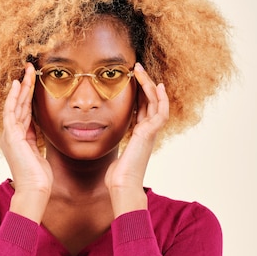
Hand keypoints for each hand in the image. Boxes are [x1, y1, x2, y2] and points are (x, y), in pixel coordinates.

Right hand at [0, 63, 52, 221]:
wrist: (35, 191)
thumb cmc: (40, 179)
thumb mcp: (41, 154)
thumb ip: (39, 141)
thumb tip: (45, 132)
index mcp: (19, 139)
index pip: (24, 112)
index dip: (28, 97)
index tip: (34, 82)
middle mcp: (12, 135)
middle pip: (19, 105)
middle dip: (25, 87)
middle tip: (31, 69)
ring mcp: (10, 135)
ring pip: (15, 105)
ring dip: (22, 87)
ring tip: (28, 71)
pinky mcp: (12, 137)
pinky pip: (12, 112)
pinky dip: (15, 98)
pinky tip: (18, 85)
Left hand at [105, 63, 168, 216]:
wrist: (122, 186)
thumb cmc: (116, 178)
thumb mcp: (111, 156)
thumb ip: (109, 147)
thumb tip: (96, 143)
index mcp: (139, 137)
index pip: (143, 111)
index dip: (140, 96)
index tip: (134, 83)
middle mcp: (148, 133)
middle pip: (151, 103)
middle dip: (145, 85)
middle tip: (137, 70)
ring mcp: (151, 132)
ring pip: (156, 102)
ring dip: (149, 85)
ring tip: (140, 70)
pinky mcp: (151, 132)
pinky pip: (160, 110)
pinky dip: (160, 97)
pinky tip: (155, 85)